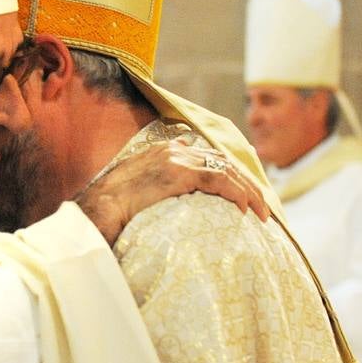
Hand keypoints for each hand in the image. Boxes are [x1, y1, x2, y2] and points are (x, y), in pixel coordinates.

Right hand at [77, 139, 269, 244]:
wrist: (98, 208)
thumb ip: (157, 180)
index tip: (245, 191)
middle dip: (247, 183)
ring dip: (249, 191)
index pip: (208, 156)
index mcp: (164, 149)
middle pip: (222, 160)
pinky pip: (219, 179)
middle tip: (263, 206)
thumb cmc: (112, 206)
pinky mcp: (179, 173)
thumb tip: (177, 187)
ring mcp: (176, 158)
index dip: (231, 173)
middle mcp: (173, 149)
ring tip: (263, 213)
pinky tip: (246, 209)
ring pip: (226, 169)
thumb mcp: (137, 186)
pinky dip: (237, 193)